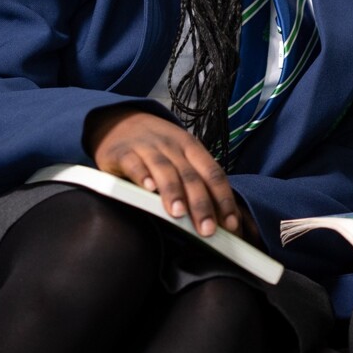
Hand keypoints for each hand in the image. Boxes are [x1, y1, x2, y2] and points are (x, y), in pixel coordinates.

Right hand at [85, 106, 244, 239]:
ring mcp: (148, 148)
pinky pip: (135, 164)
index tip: (231, 225)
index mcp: (193, 149)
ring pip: (165, 170)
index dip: (224, 200)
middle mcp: (173, 147)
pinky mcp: (123, 152)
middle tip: (207, 230)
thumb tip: (219, 219)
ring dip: (173, 192)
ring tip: (179, 213)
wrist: (120, 122)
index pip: (214, 174)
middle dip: (201, 204)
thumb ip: (196, 181)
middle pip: (192, 176)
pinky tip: (148, 189)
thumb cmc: (157, 148)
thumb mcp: (180, 157)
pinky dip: (142, 176)